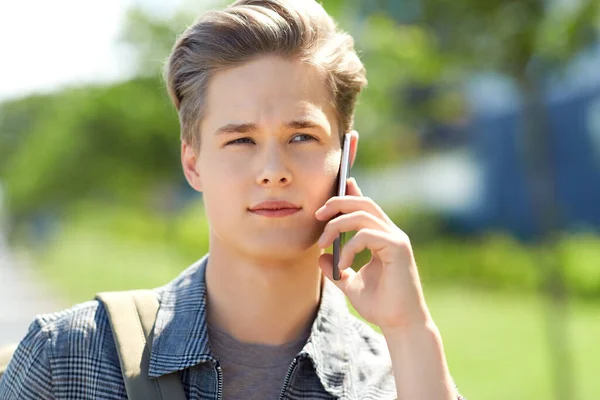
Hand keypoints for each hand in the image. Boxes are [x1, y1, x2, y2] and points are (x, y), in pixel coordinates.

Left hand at [315, 178, 431, 331]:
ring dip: (336, 225)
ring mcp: (396, 239)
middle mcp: (391, 233)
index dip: (351, 192)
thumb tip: (320, 256)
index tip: (331, 190)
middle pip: (363, 203)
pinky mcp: (398, 248)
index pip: (366, 206)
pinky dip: (349, 247)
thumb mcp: (351, 284)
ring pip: (362, 215)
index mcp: (383, 237)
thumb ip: (336, 269)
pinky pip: (366, 235)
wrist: (400, 324)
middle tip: (317, 215)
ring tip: (323, 244)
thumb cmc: (380, 306)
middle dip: (337, 202)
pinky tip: (343, 265)